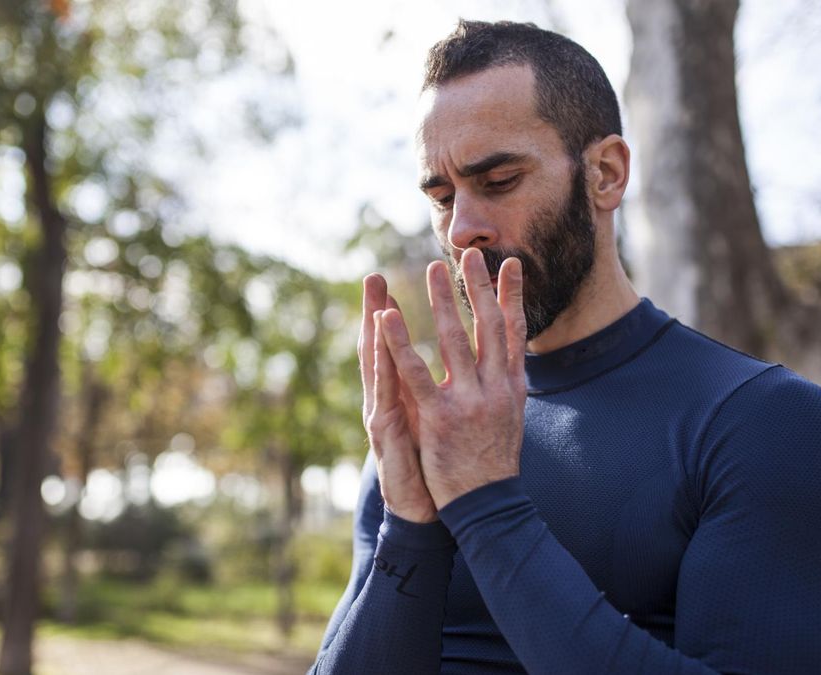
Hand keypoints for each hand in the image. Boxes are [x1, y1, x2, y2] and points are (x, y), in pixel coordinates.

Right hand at [359, 273, 437, 522]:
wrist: (423, 511)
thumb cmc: (430, 465)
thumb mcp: (433, 421)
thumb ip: (431, 394)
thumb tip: (447, 369)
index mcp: (402, 395)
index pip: (394, 348)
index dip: (389, 315)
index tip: (389, 283)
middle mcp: (388, 399)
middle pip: (379, 348)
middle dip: (376, 309)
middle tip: (373, 275)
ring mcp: (382, 412)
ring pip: (377, 361)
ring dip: (375, 323)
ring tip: (375, 294)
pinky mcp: (385, 427)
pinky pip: (385, 385)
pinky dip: (383, 355)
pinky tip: (380, 331)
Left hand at [379, 249, 527, 509]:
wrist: (488, 506)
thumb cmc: (494, 462)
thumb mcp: (512, 418)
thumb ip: (508, 383)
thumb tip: (513, 353)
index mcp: (512, 388)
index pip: (515, 332)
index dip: (513, 297)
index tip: (511, 265)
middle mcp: (495, 389)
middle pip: (488, 327)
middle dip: (478, 288)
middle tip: (469, 254)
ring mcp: (468, 403)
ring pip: (454, 341)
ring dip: (442, 302)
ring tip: (433, 269)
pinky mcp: (438, 419)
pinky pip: (415, 374)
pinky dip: (399, 344)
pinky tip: (386, 319)